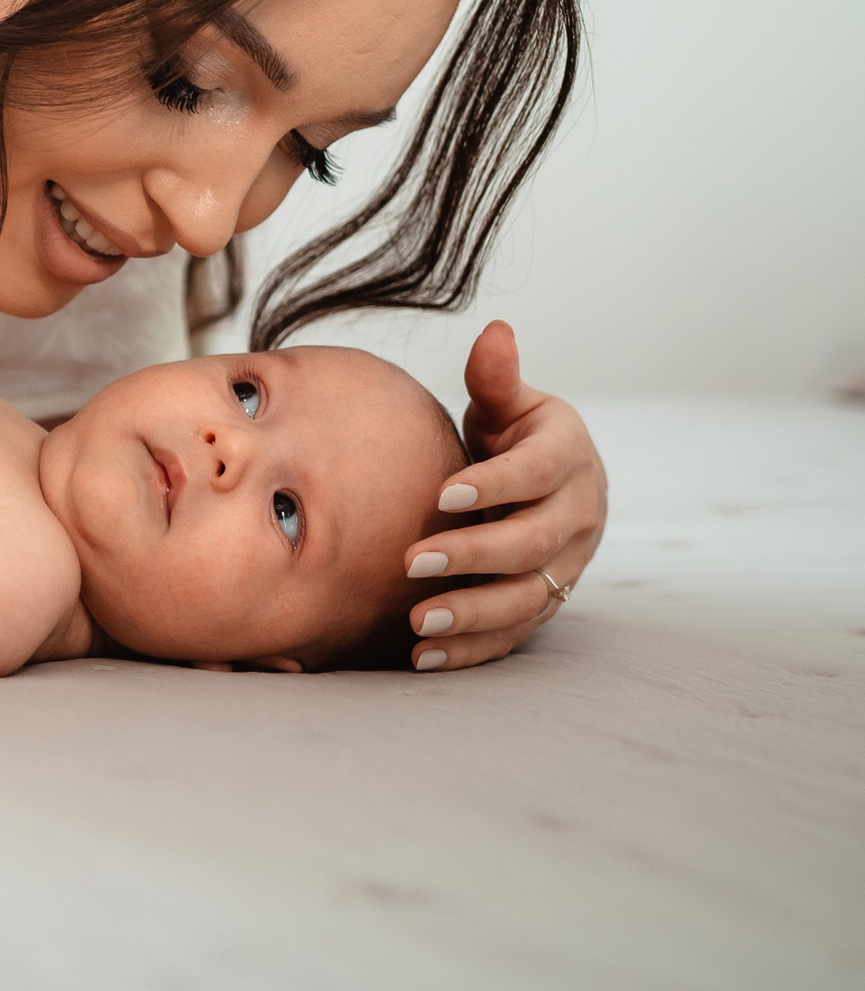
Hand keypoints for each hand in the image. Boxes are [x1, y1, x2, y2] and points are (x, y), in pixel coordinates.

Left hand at [405, 321, 607, 671]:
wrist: (548, 482)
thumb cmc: (516, 434)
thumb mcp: (511, 404)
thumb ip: (496, 379)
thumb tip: (494, 332)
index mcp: (570, 460)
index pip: (536, 475)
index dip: (494, 484)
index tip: (442, 495)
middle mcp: (578, 517)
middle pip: (530, 544)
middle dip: (473, 556)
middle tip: (412, 562)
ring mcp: (566, 567)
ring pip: (525, 599)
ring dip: (471, 614)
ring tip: (416, 624)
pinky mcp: (545, 601)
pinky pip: (513, 634)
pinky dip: (471, 651)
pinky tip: (423, 659)